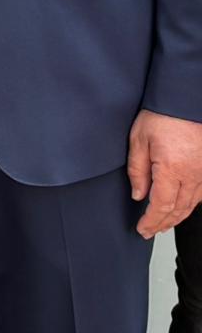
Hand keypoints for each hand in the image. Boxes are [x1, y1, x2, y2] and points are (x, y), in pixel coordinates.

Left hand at [128, 109, 201, 237]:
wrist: (186, 100)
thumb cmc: (161, 116)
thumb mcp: (138, 140)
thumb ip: (137, 170)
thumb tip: (138, 194)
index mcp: (171, 170)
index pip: (161, 206)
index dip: (151, 221)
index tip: (142, 229)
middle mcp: (192, 176)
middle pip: (178, 209)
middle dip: (163, 223)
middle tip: (150, 231)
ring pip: (192, 204)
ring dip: (177, 217)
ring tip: (163, 224)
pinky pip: (201, 194)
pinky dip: (189, 205)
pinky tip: (181, 208)